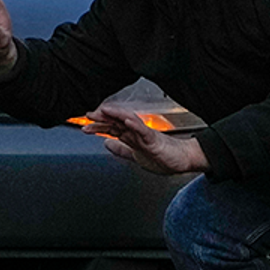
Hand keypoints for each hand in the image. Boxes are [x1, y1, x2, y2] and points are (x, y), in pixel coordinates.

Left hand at [80, 105, 208, 175]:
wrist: (184, 159)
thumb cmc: (164, 156)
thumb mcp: (135, 155)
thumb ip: (121, 149)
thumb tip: (106, 145)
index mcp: (132, 137)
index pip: (113, 129)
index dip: (99, 126)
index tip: (86, 125)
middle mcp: (137, 133)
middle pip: (117, 122)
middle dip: (103, 119)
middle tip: (88, 115)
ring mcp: (146, 135)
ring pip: (129, 122)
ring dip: (116, 116)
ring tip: (104, 110)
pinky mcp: (155, 140)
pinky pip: (144, 131)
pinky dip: (135, 125)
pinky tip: (127, 121)